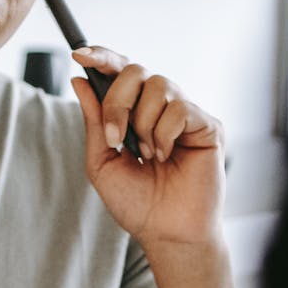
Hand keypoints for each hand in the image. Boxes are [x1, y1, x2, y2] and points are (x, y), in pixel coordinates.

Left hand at [70, 45, 224, 250]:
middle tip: (116, 138)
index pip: (121, 72)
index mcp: (136, 113)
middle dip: (117, 101)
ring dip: (143, 124)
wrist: (166, 233)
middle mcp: (162, 107)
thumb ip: (94, 122)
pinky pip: (180, 108)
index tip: (79, 55)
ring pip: (159, 86)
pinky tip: (167, 157)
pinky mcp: (208, 125)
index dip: (102, 57)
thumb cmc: (138, 204)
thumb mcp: (102, 161)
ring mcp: (186, 114)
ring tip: (148, 156)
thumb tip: (80, 80)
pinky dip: (164, 134)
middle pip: (136, 71)